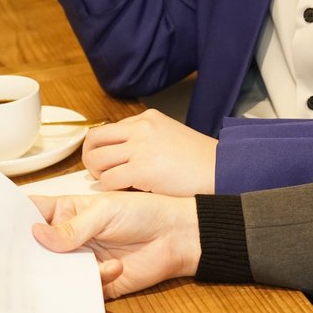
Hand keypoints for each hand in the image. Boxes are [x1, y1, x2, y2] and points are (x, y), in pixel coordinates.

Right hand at [30, 190, 200, 298]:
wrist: (176, 237)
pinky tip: (115, 268)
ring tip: (60, 274)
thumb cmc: (142, 213)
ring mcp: (81, 262)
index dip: (12, 221)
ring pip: (56, 274)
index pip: (32, 214)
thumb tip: (37, 235)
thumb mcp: (105, 211)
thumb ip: (73, 227)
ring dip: (57, 276)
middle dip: (27, 256)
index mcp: (66, 213)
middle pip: (37, 250)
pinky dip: (94, 283)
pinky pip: (83, 290)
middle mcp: (69, 239)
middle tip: (16, 264)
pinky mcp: (98, 283)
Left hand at [82, 109, 216, 195]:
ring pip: (96, 160)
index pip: (107, 130)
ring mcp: (140, 147)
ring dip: (98, 176)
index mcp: (147, 118)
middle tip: (99, 175)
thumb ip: (145, 139)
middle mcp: (140, 128)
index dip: (102, 149)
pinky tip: (123, 194)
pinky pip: (109, 180)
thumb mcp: (169, 137)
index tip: (107, 163)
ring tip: (112, 185)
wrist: (222, 170)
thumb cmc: (199, 161)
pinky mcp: (142, 169)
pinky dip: (110, 190)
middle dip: (90, 159)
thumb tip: (121, 154)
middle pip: (94, 140)